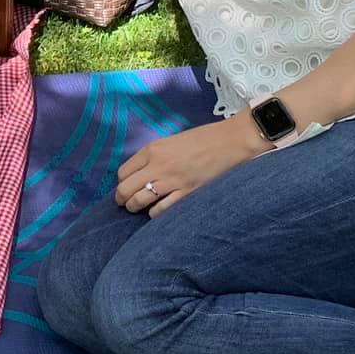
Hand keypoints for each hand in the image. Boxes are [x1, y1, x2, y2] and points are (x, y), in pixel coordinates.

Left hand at [114, 117, 267, 216]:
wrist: (232, 141)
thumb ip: (155, 156)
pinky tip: (159, 211)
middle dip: (122, 199)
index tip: (126, 187)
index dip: (122, 183)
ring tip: (139, 208)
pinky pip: (160, 210)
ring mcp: (172, 181)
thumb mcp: (172, 142)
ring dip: (135, 207)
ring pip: (138, 201)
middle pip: (125, 189)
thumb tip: (141, 174)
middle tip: (126, 203)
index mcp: (153, 150)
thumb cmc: (204, 139)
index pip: (123, 172)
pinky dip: (155, 214)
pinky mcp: (187, 193)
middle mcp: (158, 165)